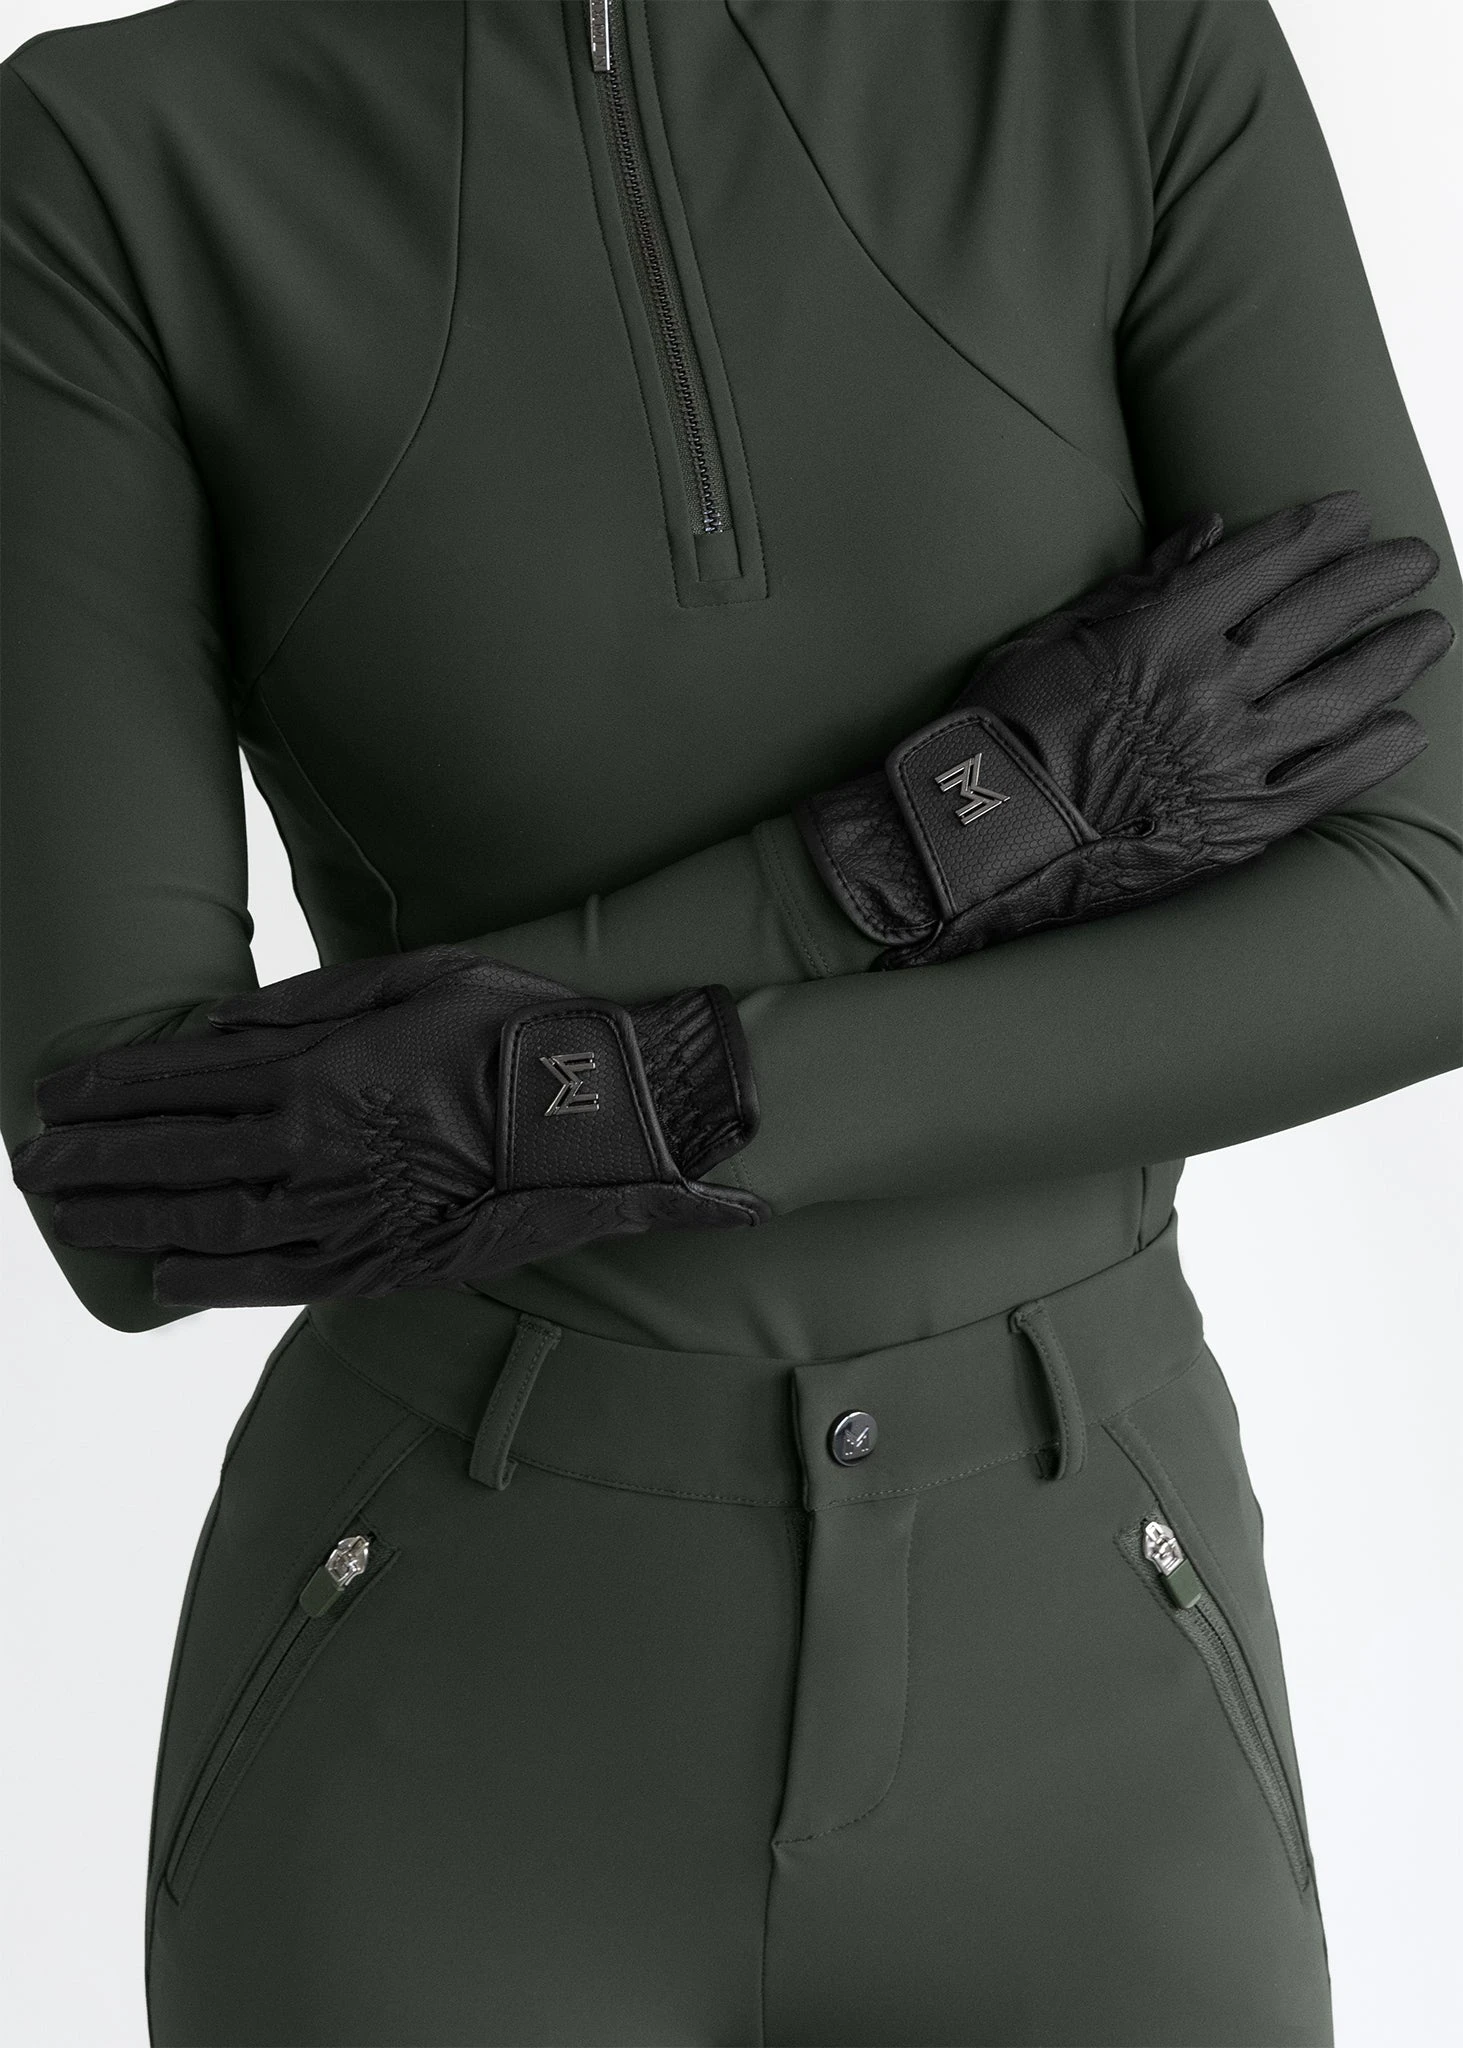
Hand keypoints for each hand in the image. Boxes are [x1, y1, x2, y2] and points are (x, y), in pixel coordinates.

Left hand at [10, 946, 765, 1305]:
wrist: (610, 1118)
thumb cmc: (521, 1031)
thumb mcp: (421, 976)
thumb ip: (315, 1000)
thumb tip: (224, 1022)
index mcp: (323, 1066)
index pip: (186, 1080)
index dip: (110, 1090)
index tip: (53, 1095)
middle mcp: (317, 1144)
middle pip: (175, 1154)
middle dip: (92, 1158)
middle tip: (32, 1164)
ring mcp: (344, 1211)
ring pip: (207, 1219)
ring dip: (127, 1218)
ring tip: (68, 1216)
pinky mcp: (380, 1263)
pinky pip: (277, 1279)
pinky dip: (213, 1279)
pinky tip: (164, 1275)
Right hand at [797, 491, 1453, 965]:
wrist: (980, 840)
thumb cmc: (1000, 731)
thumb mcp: (1056, 634)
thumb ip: (1139, 583)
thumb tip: (1208, 532)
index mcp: (1162, 631)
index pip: (1264, 562)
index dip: (1317, 532)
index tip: (1353, 514)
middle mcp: (1210, 688)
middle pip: (1318, 617)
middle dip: (1374, 581)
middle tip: (1415, 561)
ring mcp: (1232, 760)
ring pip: (1341, 695)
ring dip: (1394, 657)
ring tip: (1430, 633)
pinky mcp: (1238, 827)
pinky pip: (1326, 784)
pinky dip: (1372, 756)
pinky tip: (1405, 731)